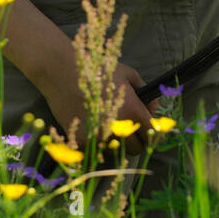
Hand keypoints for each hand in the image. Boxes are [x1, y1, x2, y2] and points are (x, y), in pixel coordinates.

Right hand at [37, 35, 155, 157]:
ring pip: (116, 148)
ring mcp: (98, 136)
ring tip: (108, 121)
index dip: (156, 136)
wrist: (62, 72)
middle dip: (137, 141)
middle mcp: (117, 127)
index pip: (152, 134)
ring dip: (116, 140)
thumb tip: (152, 109)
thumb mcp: (127, 74)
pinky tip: (92, 122)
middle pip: (136, 149)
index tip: (156, 136)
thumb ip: (144, 92)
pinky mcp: (82, 140)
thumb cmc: (97, 69)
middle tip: (132, 130)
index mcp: (132, 110)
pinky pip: (96, 147)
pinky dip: (97, 138)